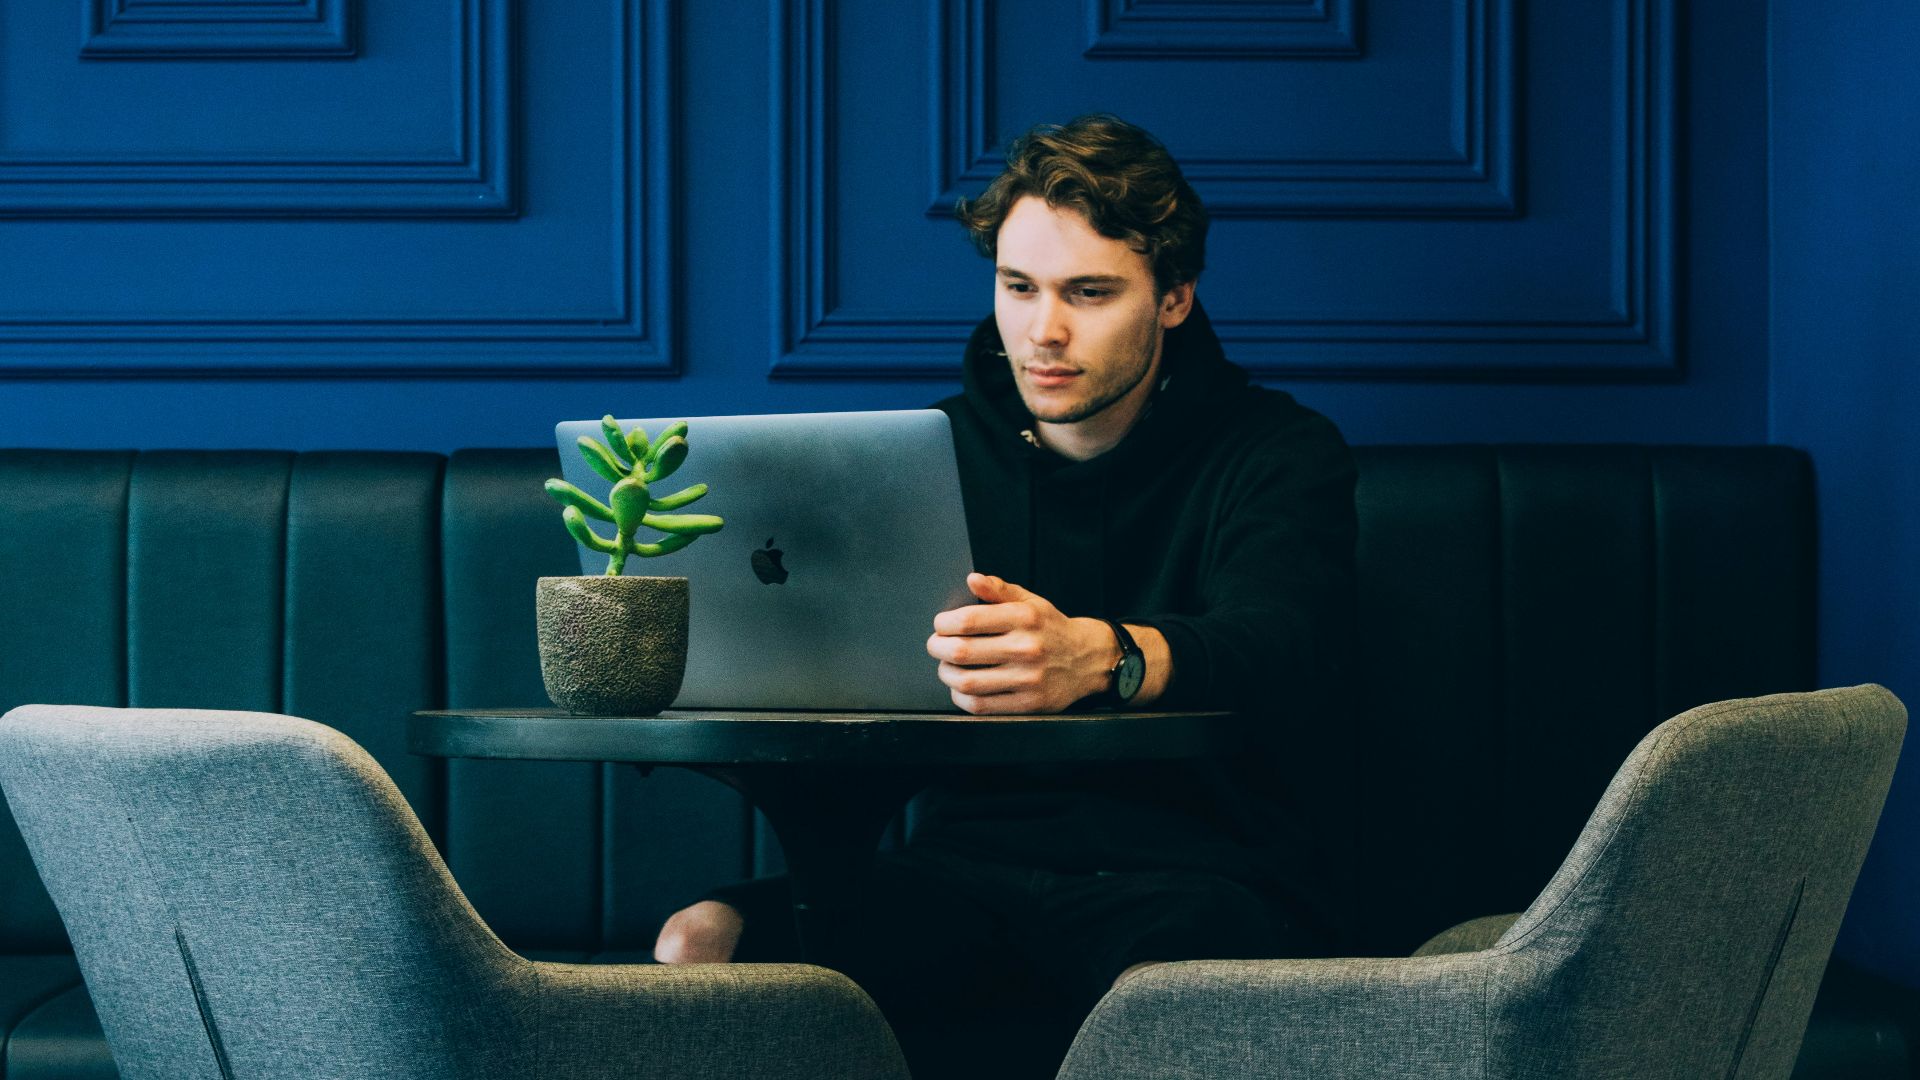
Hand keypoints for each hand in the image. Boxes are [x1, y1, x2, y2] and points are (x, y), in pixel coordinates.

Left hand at [926, 572, 1115, 714]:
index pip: (968, 620)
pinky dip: (962, 697)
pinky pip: (982, 705)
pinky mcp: (1029, 704)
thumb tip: (973, 579)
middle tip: (936, 646)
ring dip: (947, 674)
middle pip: (962, 651)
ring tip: (946, 667)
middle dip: (938, 648)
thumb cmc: (1052, 629)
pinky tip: (961, 688)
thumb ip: (999, 589)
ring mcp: (1028, 678)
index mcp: (1024, 618)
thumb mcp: (1030, 601)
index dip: (944, 624)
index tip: (941, 625)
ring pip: (968, 682)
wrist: (1088, 659)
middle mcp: (1026, 648)